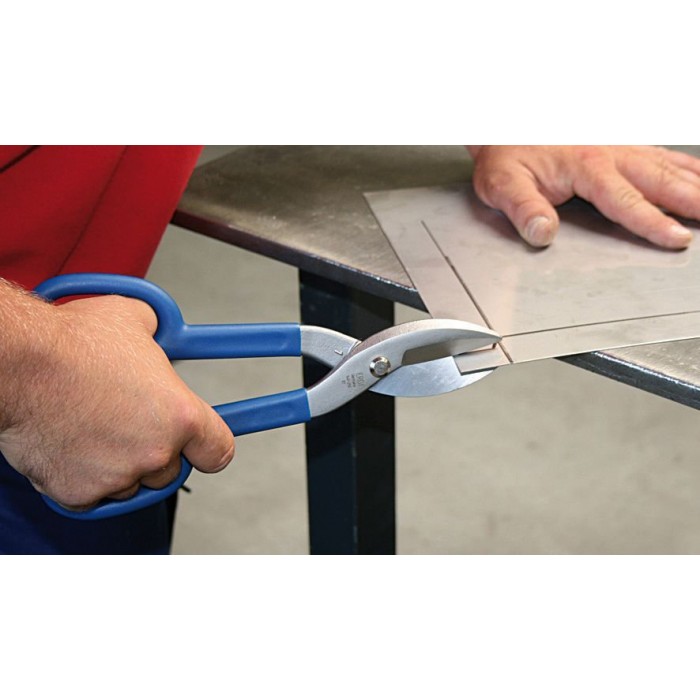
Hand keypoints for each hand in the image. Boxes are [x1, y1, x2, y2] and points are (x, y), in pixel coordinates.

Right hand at [0, 293, 234, 509]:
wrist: (18, 364)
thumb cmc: (71, 342)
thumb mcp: (135, 321)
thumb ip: (161, 336)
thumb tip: (164, 333)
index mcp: (181, 415)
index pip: (219, 450)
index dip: (209, 447)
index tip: (201, 445)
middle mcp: (155, 452)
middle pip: (170, 469)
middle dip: (154, 451)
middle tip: (128, 424)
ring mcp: (117, 477)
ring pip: (130, 484)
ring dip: (118, 465)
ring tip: (93, 427)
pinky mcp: (79, 494)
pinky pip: (91, 496)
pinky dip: (82, 478)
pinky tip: (71, 444)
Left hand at [467, 146, 699, 248]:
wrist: (505, 120)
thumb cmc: (505, 152)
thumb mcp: (501, 183)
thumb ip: (523, 208)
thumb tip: (543, 232)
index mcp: (584, 165)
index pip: (624, 200)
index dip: (652, 222)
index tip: (678, 238)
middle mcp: (609, 151)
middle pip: (659, 179)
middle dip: (693, 200)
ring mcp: (619, 144)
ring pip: (667, 164)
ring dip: (696, 183)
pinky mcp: (621, 142)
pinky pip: (661, 154)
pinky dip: (686, 166)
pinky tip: (698, 176)